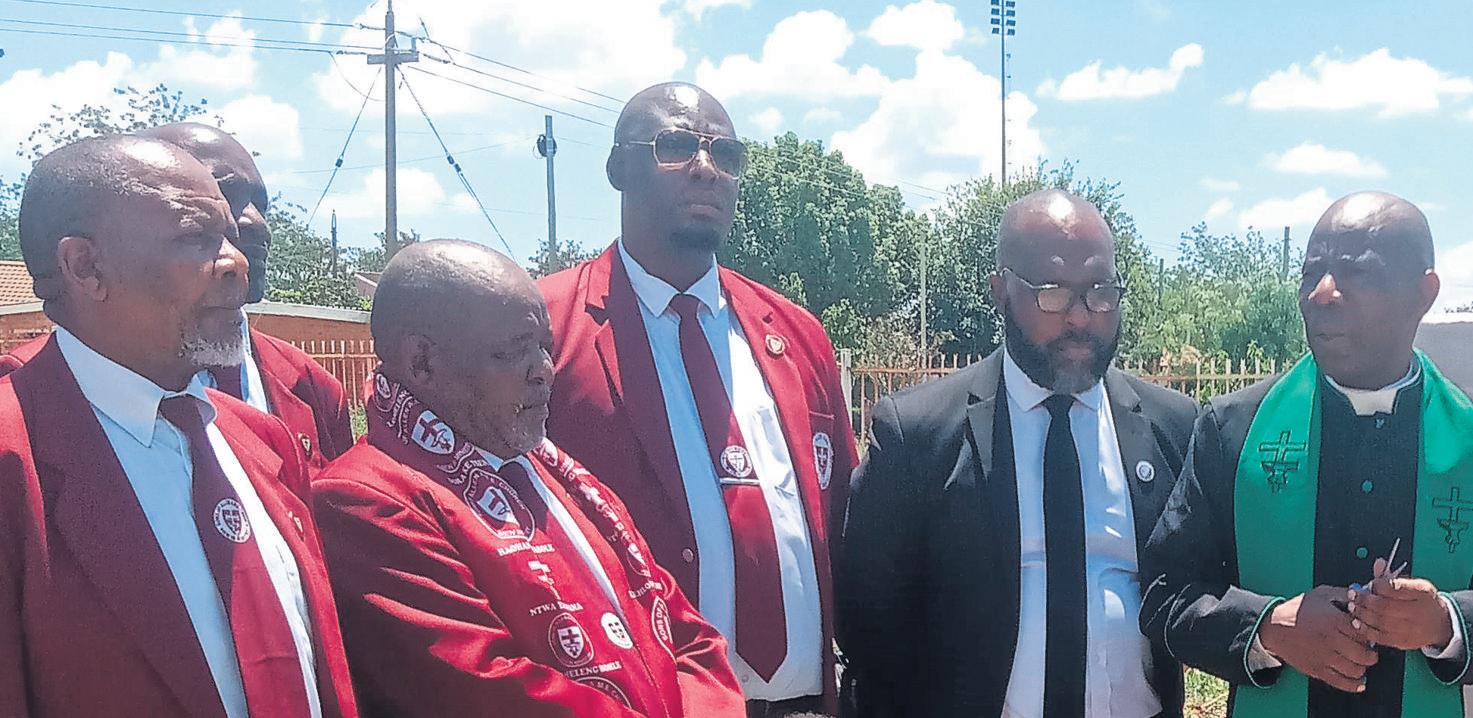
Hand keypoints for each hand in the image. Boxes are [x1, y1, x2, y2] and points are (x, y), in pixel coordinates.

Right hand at [1259, 586, 1377, 693]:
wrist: (1273, 627)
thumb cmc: (1297, 610)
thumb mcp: (1321, 595)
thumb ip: (1344, 595)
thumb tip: (1365, 595)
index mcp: (1334, 620)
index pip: (1365, 633)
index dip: (1371, 635)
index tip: (1369, 634)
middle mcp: (1331, 640)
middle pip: (1363, 654)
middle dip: (1370, 654)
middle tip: (1369, 651)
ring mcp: (1324, 657)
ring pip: (1355, 670)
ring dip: (1362, 667)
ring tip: (1360, 661)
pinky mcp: (1317, 670)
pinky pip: (1341, 682)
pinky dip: (1354, 684)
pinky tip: (1359, 681)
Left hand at [1349, 558, 1453, 651]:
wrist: (1440, 624)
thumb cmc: (1423, 601)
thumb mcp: (1414, 585)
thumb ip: (1393, 576)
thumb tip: (1378, 563)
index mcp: (1421, 593)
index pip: (1395, 588)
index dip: (1378, 585)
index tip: (1370, 583)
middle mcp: (1418, 612)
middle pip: (1385, 606)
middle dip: (1364, 600)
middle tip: (1353, 595)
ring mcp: (1411, 629)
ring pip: (1381, 622)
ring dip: (1362, 613)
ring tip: (1352, 606)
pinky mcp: (1403, 642)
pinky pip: (1381, 637)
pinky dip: (1366, 629)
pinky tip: (1357, 622)